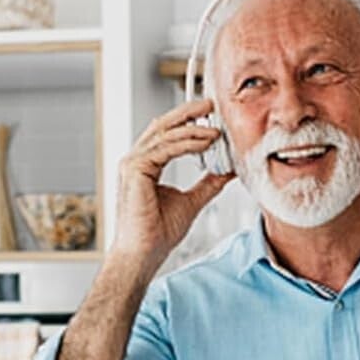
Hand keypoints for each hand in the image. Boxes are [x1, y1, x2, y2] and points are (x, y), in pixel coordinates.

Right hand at [114, 99, 232, 267]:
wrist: (144, 254)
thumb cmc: (158, 234)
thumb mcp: (191, 202)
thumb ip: (207, 184)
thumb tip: (227, 171)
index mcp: (144, 166)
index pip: (166, 135)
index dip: (187, 123)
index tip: (211, 118)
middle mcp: (135, 161)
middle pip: (163, 126)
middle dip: (188, 113)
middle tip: (212, 105)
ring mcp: (132, 163)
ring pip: (165, 135)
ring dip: (193, 129)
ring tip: (216, 128)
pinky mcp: (134, 169)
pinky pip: (166, 148)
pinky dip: (188, 143)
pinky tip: (207, 142)